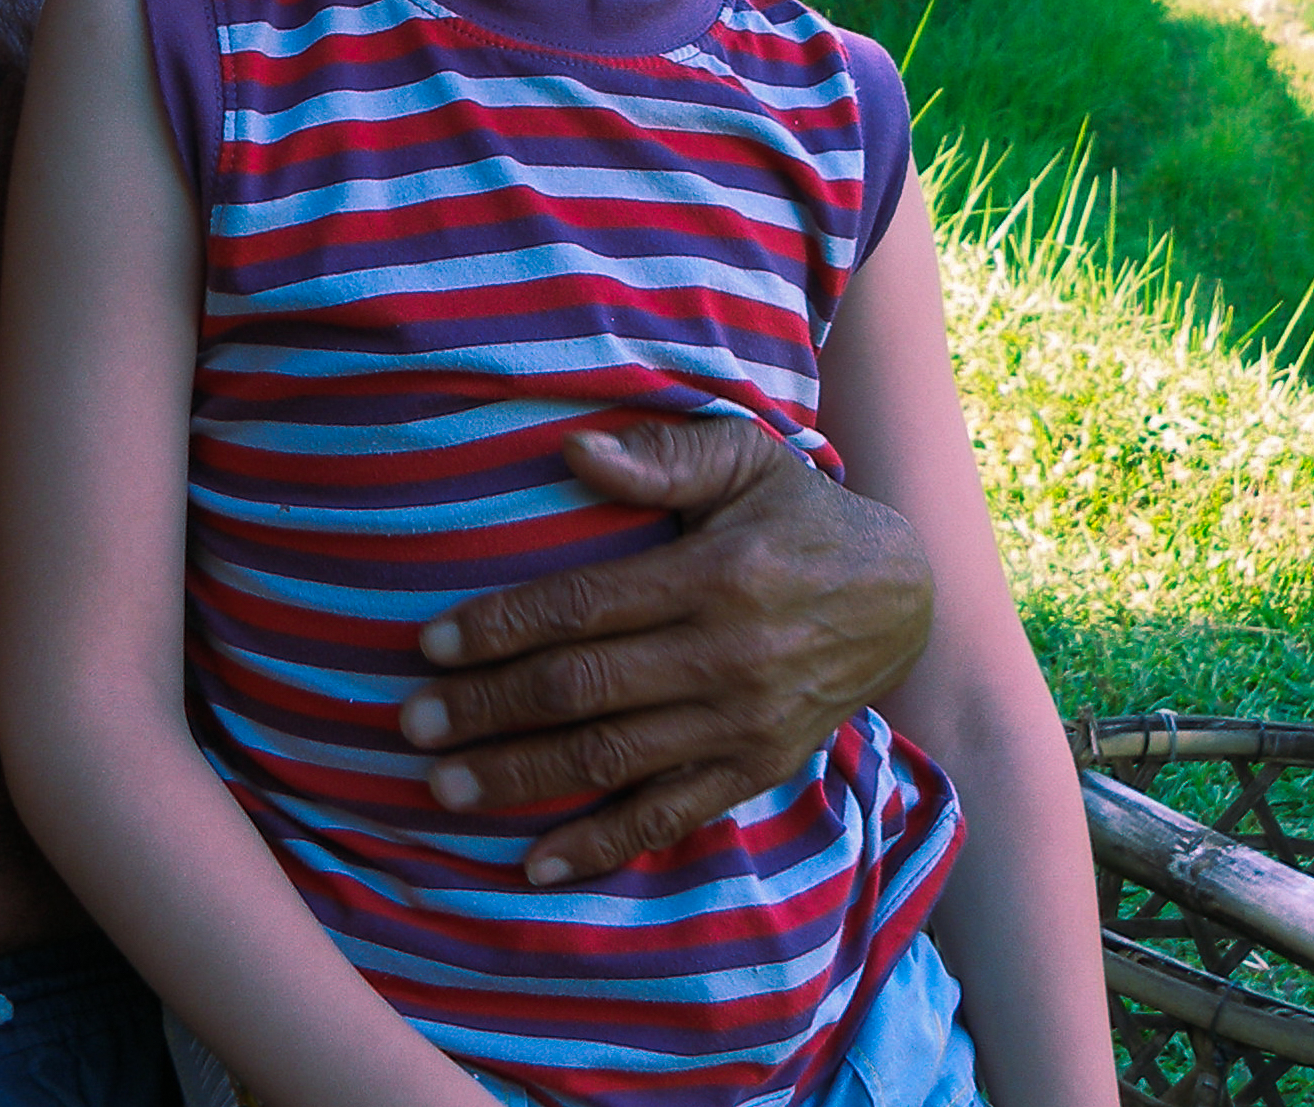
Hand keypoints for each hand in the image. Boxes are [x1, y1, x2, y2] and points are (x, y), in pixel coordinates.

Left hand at [397, 415, 932, 884]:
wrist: (903, 597)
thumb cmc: (798, 512)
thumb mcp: (745, 459)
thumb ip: (661, 459)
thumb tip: (575, 449)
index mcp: (715, 576)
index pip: (583, 608)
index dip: (501, 627)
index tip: (431, 645)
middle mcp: (727, 658)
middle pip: (583, 692)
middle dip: (488, 710)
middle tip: (411, 723)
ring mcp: (743, 726)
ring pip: (613, 761)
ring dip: (523, 779)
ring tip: (444, 787)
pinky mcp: (757, 770)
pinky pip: (672, 818)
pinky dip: (603, 845)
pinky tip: (537, 865)